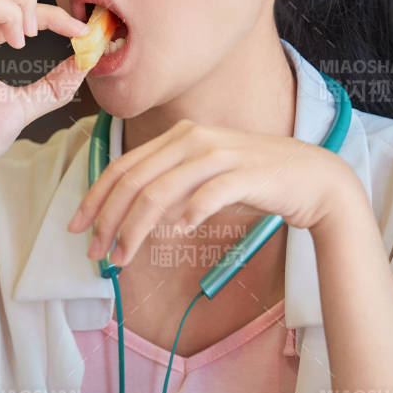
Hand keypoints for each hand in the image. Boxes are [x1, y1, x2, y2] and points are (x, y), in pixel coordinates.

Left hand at [66, 120, 360, 266]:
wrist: (314, 179)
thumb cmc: (256, 181)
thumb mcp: (205, 176)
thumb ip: (170, 186)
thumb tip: (131, 215)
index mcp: (180, 135)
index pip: (124, 166)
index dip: (95, 198)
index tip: (77, 228)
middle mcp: (195, 138)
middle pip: (135, 180)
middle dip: (108, 220)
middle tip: (96, 254)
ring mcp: (221, 154)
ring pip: (161, 191)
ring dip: (136, 228)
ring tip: (124, 257)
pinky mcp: (246, 174)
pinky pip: (208, 194)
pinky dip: (188, 213)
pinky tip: (179, 232)